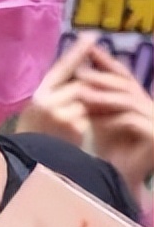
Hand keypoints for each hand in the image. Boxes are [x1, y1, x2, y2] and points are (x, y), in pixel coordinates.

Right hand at [15, 34, 96, 143]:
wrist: (27, 164)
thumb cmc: (33, 136)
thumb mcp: (37, 110)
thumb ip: (54, 93)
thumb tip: (79, 74)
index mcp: (35, 93)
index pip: (61, 67)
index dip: (77, 51)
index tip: (91, 36)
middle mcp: (44, 99)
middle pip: (80, 84)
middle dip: (92, 87)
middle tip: (105, 85)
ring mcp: (58, 112)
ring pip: (87, 100)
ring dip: (92, 106)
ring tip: (81, 116)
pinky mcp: (72, 126)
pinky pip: (89, 117)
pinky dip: (89, 122)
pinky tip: (79, 131)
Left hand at [79, 46, 153, 200]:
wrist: (120, 177)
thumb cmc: (109, 147)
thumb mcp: (100, 116)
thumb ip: (95, 97)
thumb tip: (79, 69)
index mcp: (141, 99)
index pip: (124, 75)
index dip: (107, 61)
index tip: (87, 50)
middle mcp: (152, 106)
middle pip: (127, 85)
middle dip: (102, 78)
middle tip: (80, 72)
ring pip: (129, 101)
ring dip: (103, 96)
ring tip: (81, 94)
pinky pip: (131, 121)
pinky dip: (110, 118)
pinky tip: (92, 118)